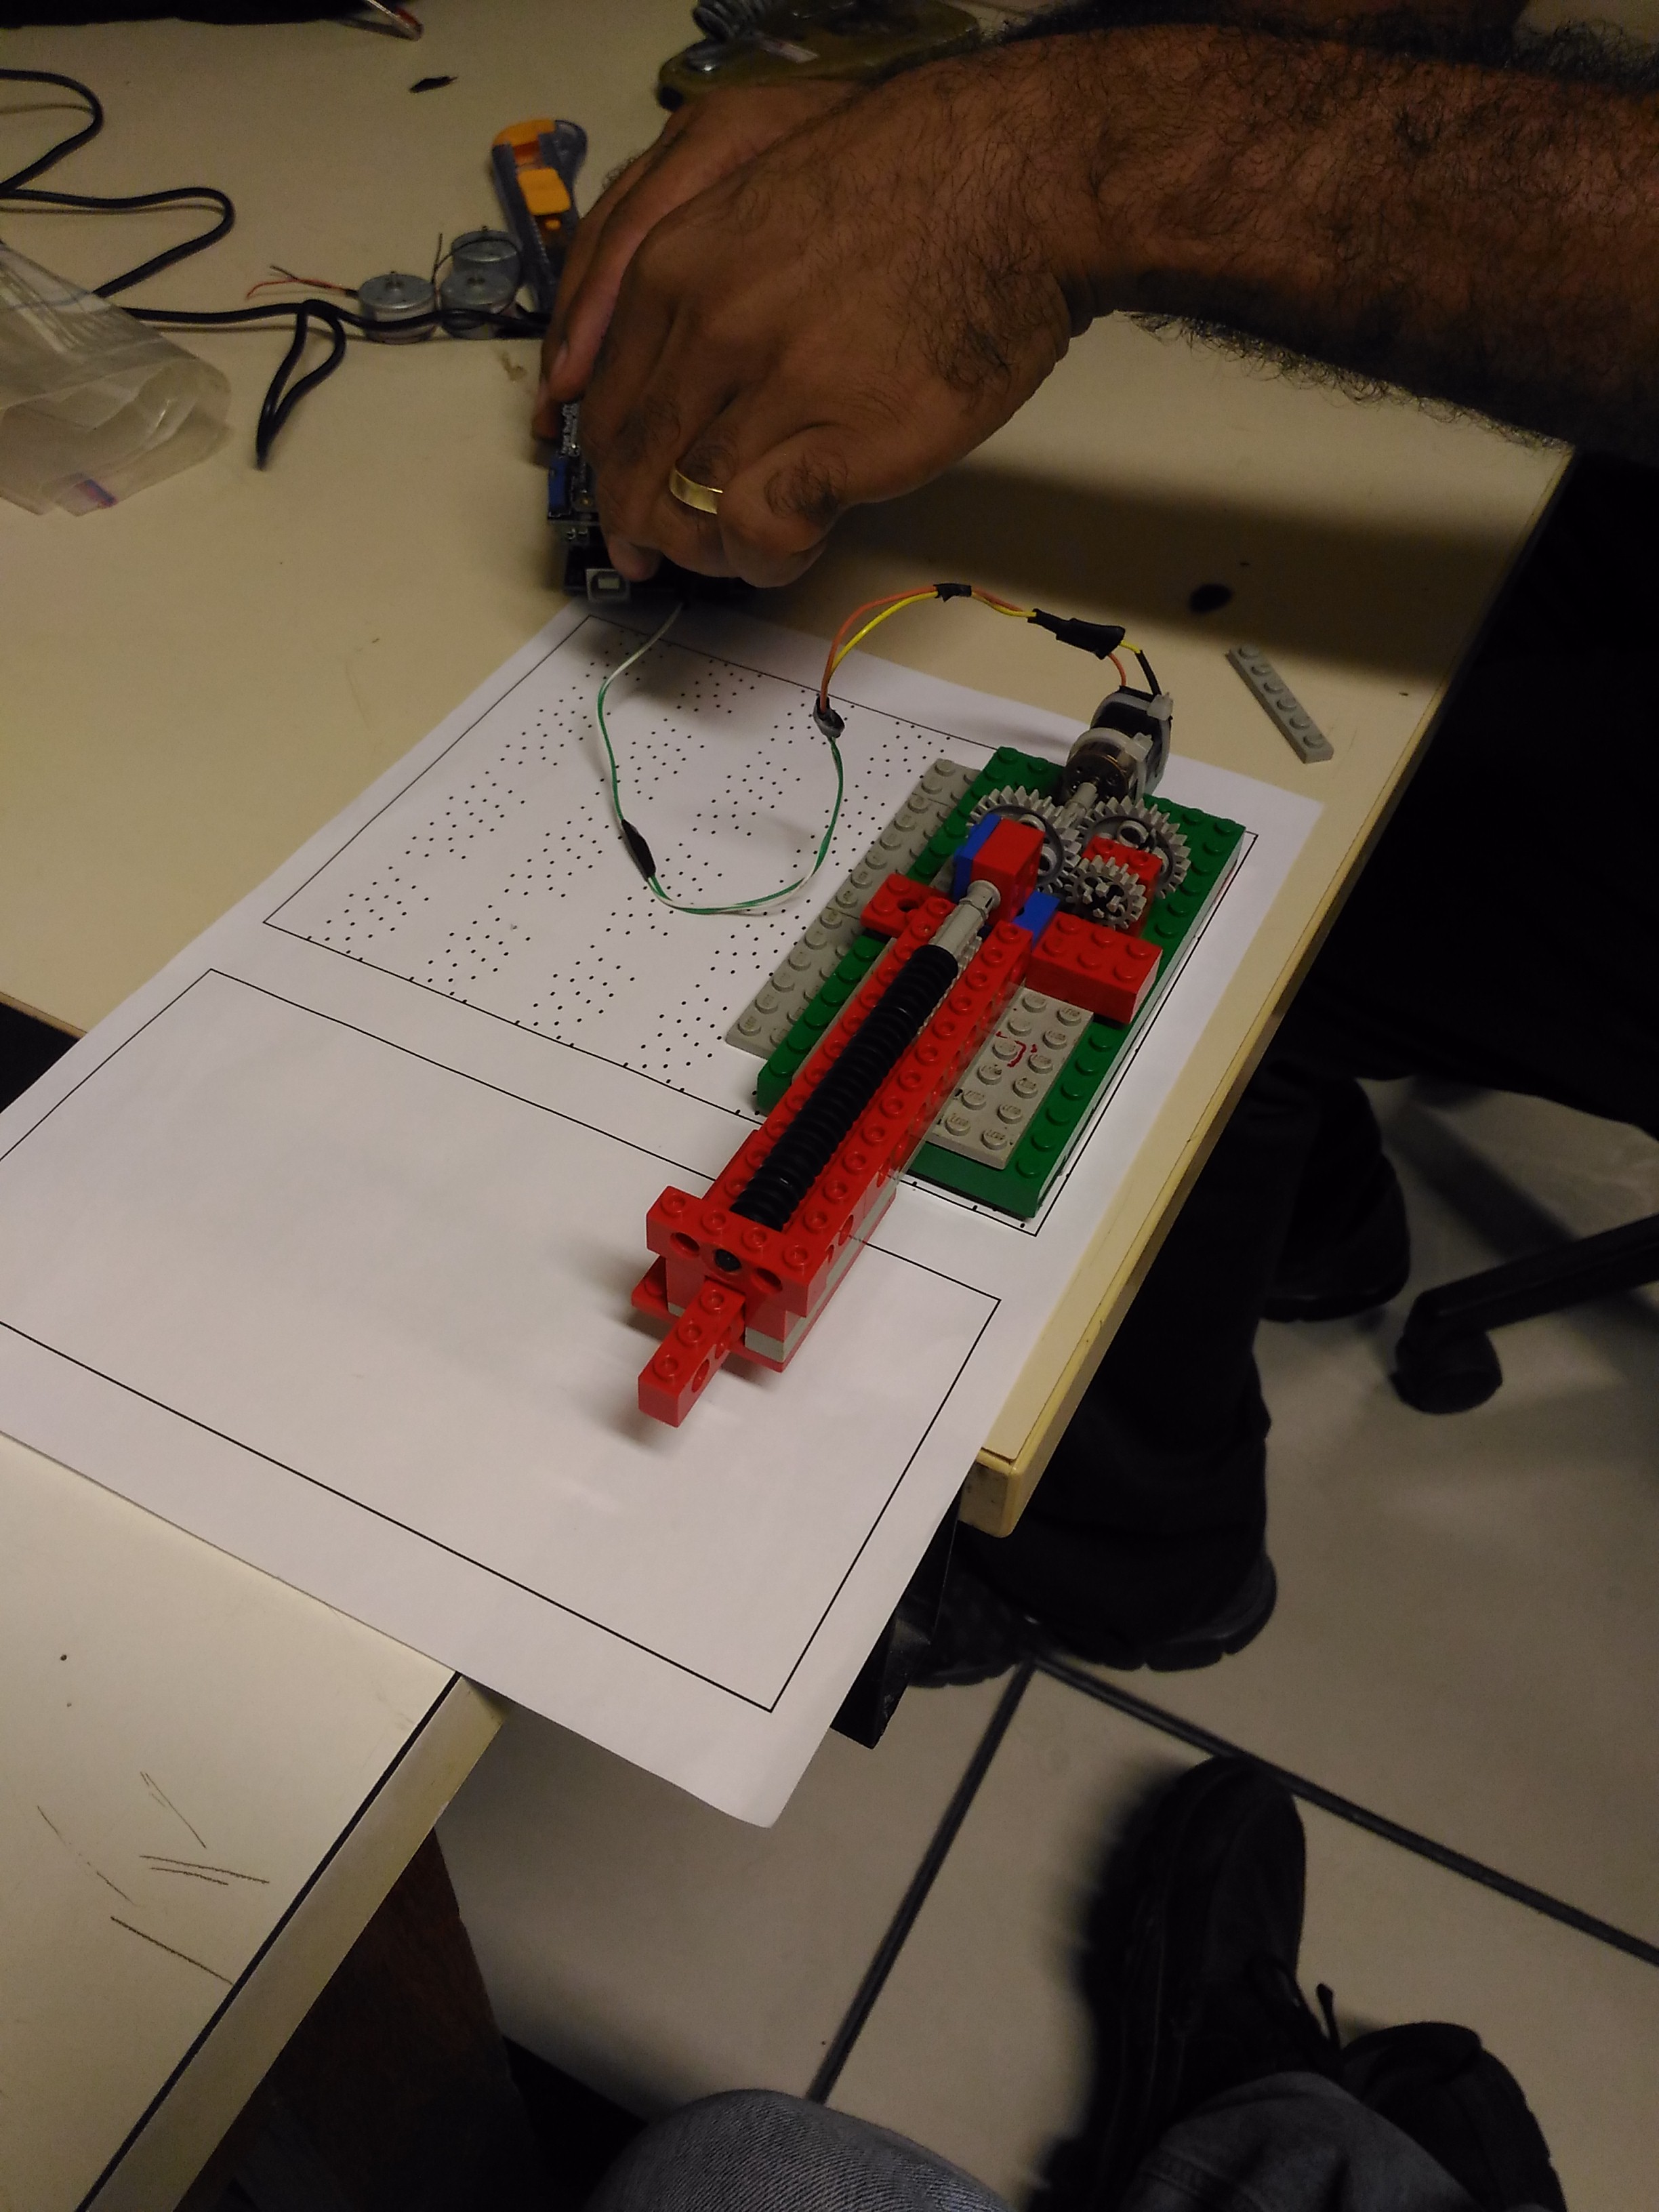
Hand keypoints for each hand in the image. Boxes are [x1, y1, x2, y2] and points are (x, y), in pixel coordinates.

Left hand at [577, 47, 1099, 586]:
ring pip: (690, 511)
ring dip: (711, 548)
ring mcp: (773, 387)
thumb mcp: (758, 207)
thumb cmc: (907, 192)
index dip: (609, 473)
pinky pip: (763, 531)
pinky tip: (803, 537)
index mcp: (674, 267)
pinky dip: (771, 554)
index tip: (627, 510)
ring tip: (749, 545)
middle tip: (667, 557)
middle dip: (644, 530)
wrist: (1012, 186)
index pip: (603, 402)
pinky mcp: (839, 444)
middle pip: (633, 469)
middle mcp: (709, 328)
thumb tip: (678, 383)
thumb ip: (699, 289)